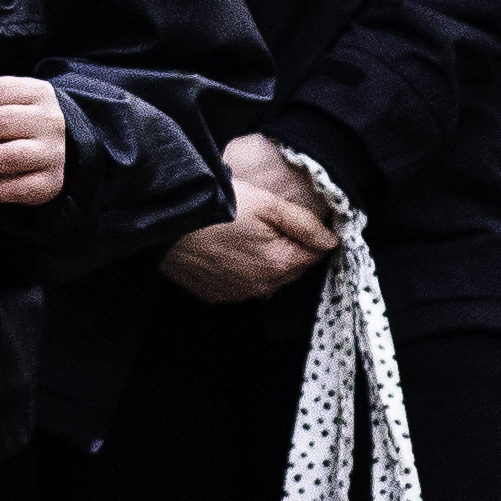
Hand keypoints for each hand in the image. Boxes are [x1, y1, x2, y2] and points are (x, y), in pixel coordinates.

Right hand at [159, 133, 341, 303]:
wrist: (168, 222)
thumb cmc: (217, 208)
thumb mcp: (268, 204)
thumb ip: (304, 223)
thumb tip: (332, 240)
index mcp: (280, 265)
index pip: (314, 256)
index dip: (310, 236)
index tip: (297, 221)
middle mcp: (262, 287)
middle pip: (291, 269)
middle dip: (288, 249)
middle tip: (269, 222)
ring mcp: (237, 294)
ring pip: (266, 279)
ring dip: (264, 261)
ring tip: (245, 234)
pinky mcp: (215, 295)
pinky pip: (240, 285)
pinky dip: (240, 270)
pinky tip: (228, 250)